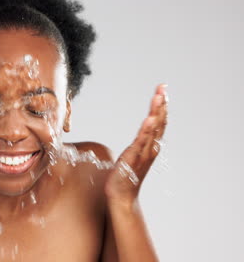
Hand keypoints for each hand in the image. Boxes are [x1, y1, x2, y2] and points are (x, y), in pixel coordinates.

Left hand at [104, 84, 167, 203]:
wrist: (122, 196)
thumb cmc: (125, 176)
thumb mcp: (133, 155)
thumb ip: (138, 144)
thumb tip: (139, 134)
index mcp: (150, 146)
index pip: (158, 122)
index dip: (161, 106)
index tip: (162, 90)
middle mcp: (150, 148)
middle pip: (159, 122)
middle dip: (161, 104)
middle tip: (162, 87)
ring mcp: (143, 153)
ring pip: (152, 129)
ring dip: (156, 112)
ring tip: (158, 97)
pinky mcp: (133, 158)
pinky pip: (141, 142)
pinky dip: (147, 130)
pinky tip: (149, 119)